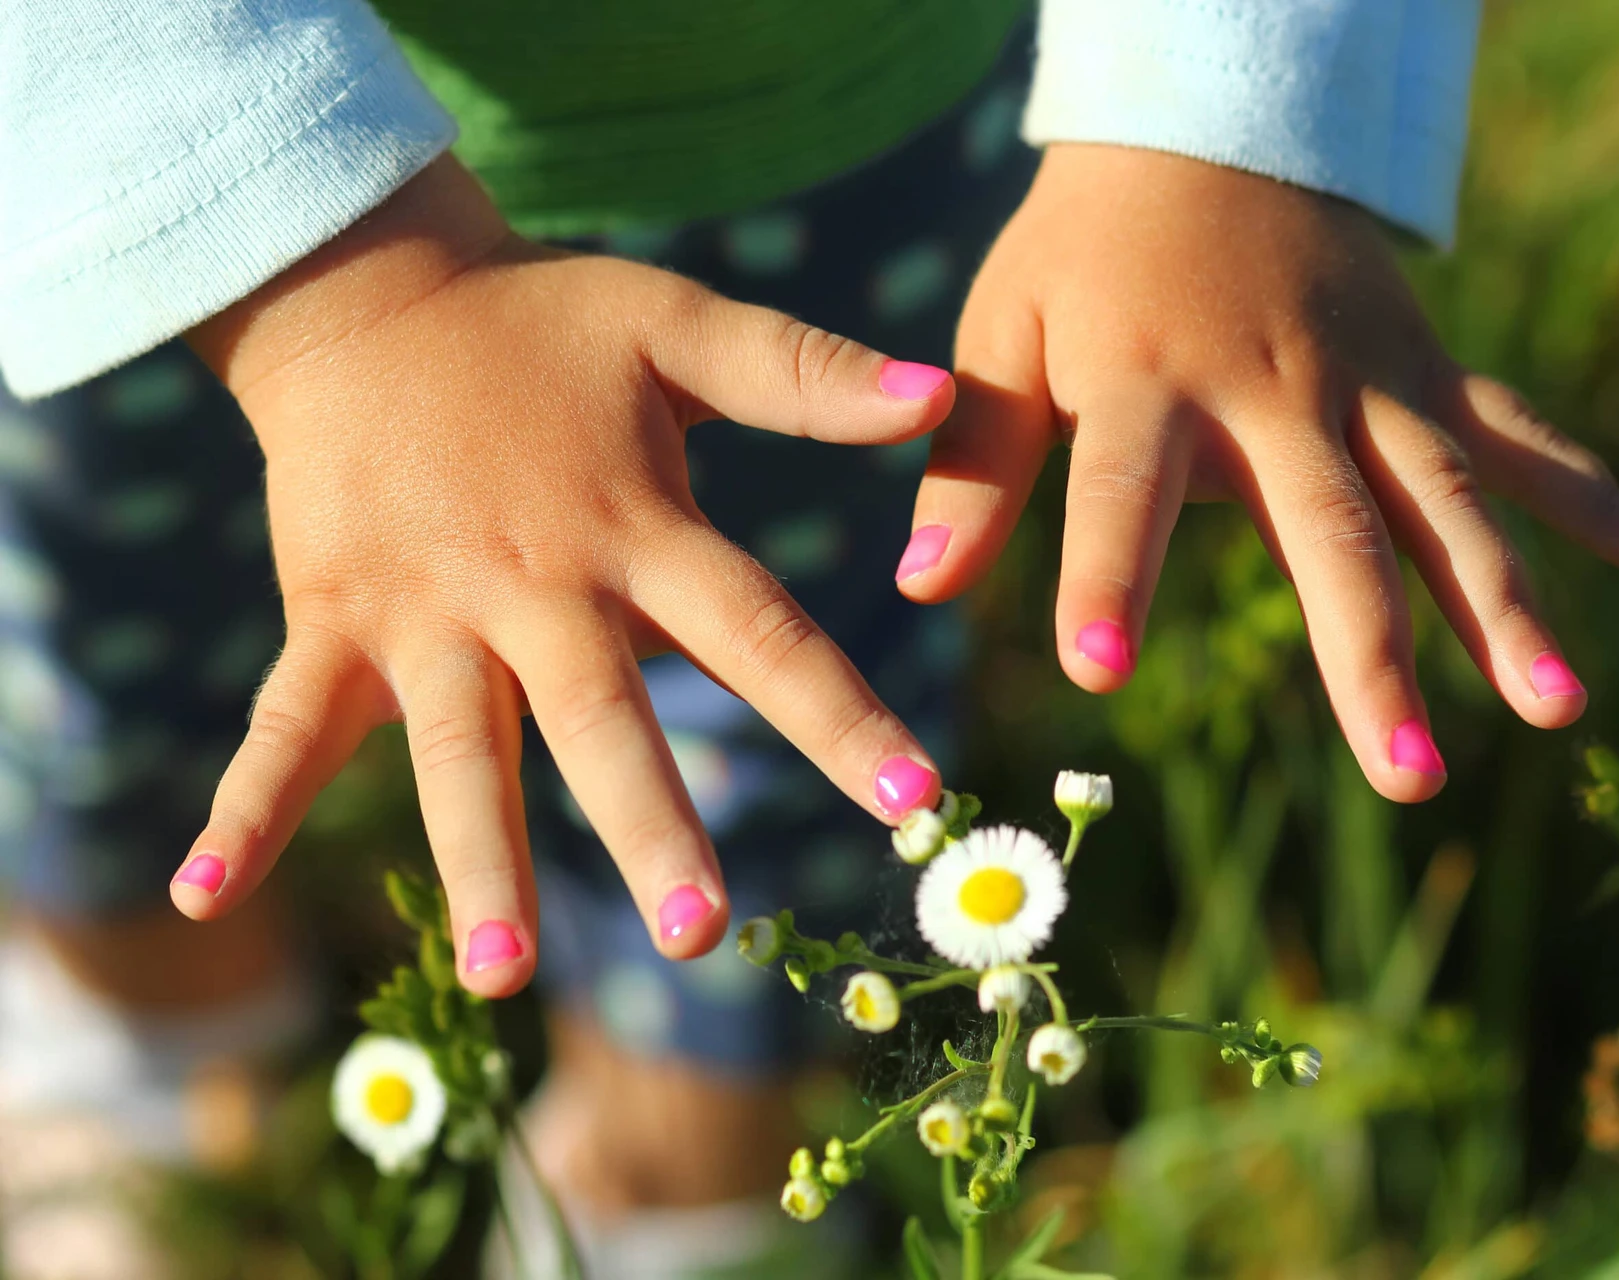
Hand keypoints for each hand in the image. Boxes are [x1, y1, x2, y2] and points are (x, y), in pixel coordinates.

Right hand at [173, 157, 953, 992]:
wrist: (367, 293)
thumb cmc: (542, 322)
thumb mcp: (678, 325)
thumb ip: (802, 373)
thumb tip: (942, 393)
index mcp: (634, 525)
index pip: (757, 632)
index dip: (837, 715)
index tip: (912, 801)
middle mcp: (534, 586)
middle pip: (600, 720)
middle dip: (652, 826)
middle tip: (702, 933)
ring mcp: (422, 613)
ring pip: (457, 753)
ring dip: (479, 860)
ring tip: (503, 974)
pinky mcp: (331, 622)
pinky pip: (285, 725)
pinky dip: (248, 808)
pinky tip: (206, 894)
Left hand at [900, 144, 1618, 802]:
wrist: (1202, 126)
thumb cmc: (1082, 256)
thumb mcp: (1002, 336)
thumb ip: (971, 463)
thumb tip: (915, 592)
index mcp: (1147, 379)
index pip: (1121, 491)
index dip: (1106, 575)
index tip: (1094, 672)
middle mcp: (1275, 388)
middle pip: (1329, 527)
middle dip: (1367, 652)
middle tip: (1400, 772)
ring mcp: (1368, 382)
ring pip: (1449, 501)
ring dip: (1507, 606)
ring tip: (1557, 711)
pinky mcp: (1424, 374)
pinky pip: (1520, 438)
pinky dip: (1598, 499)